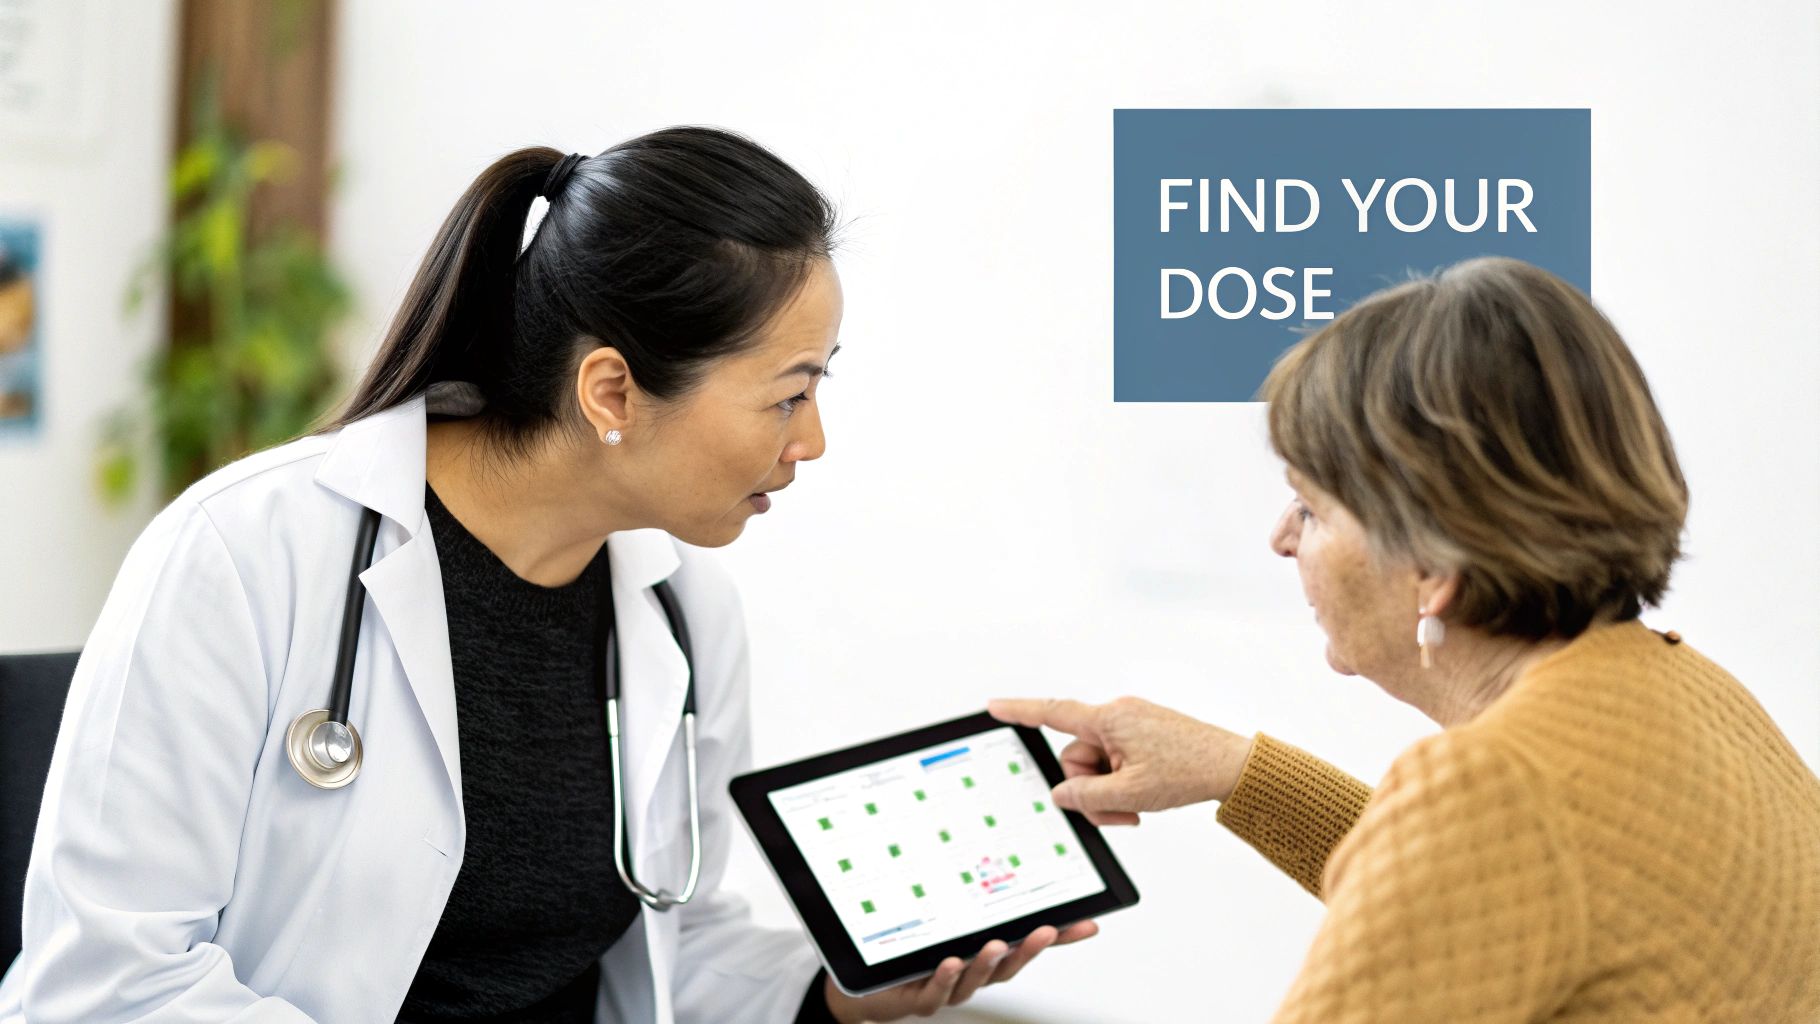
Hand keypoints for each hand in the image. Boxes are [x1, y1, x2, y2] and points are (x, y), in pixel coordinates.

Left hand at [823, 920, 1097, 1022]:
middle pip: (1007, 964)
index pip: (1026, 945)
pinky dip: (946, 978)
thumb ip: (965, 897)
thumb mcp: (940, 917)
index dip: (1059, 939)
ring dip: (987, 963)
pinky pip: (936, 992)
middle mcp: (971, 973)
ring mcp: (948, 988)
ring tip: (995, 945)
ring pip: (974, 980)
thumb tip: (987, 854)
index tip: (1087, 924)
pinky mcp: (920, 998)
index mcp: (983, 953)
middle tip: (1048, 931)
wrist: (867, 988)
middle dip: (1028, 949)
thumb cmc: (907, 951)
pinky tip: (951, 962)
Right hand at [987, 697, 1252, 824]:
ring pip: (1096, 765)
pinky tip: (1145, 796)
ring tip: (1137, 807)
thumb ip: (1085, 796)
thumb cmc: (1189, 771)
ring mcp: (1131, 724)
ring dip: (1109, 791)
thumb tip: (1061, 794)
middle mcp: (1117, 715)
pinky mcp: (1142, 735)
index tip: (992, 707)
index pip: (1053, 713)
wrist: (1233, 766)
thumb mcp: (1130, 795)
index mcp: (1110, 719)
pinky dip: (1123, 783)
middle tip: (1120, 812)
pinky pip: (1116, 761)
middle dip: (1091, 789)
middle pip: (1076, 757)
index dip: (1019, 711)